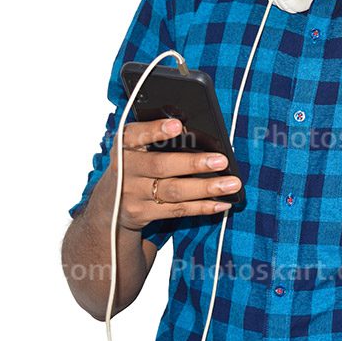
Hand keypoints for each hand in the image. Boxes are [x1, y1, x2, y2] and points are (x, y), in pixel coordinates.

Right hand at [103, 118, 241, 231]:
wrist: (109, 205)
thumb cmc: (137, 165)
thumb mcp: (138, 147)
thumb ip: (159, 138)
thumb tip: (202, 135)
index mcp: (125, 144)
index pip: (137, 134)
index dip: (156, 130)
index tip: (178, 126)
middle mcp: (126, 169)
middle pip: (161, 165)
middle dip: (193, 163)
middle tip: (221, 160)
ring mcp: (132, 194)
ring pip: (173, 191)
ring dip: (206, 188)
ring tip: (231, 184)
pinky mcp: (141, 214)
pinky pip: (176, 210)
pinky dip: (202, 207)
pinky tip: (221, 202)